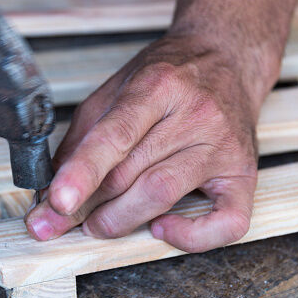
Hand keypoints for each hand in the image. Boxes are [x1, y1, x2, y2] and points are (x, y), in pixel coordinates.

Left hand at [25, 34, 260, 252]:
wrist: (228, 60)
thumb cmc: (169, 78)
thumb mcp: (117, 89)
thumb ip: (84, 134)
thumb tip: (53, 186)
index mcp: (158, 85)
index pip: (115, 135)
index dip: (82, 172)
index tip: (56, 202)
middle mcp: (196, 114)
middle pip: (132, 173)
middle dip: (88, 206)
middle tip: (61, 220)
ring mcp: (223, 146)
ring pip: (164, 195)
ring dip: (120, 220)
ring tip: (98, 223)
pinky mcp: (244, 173)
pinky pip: (227, 222)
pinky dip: (191, 237)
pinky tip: (163, 227)